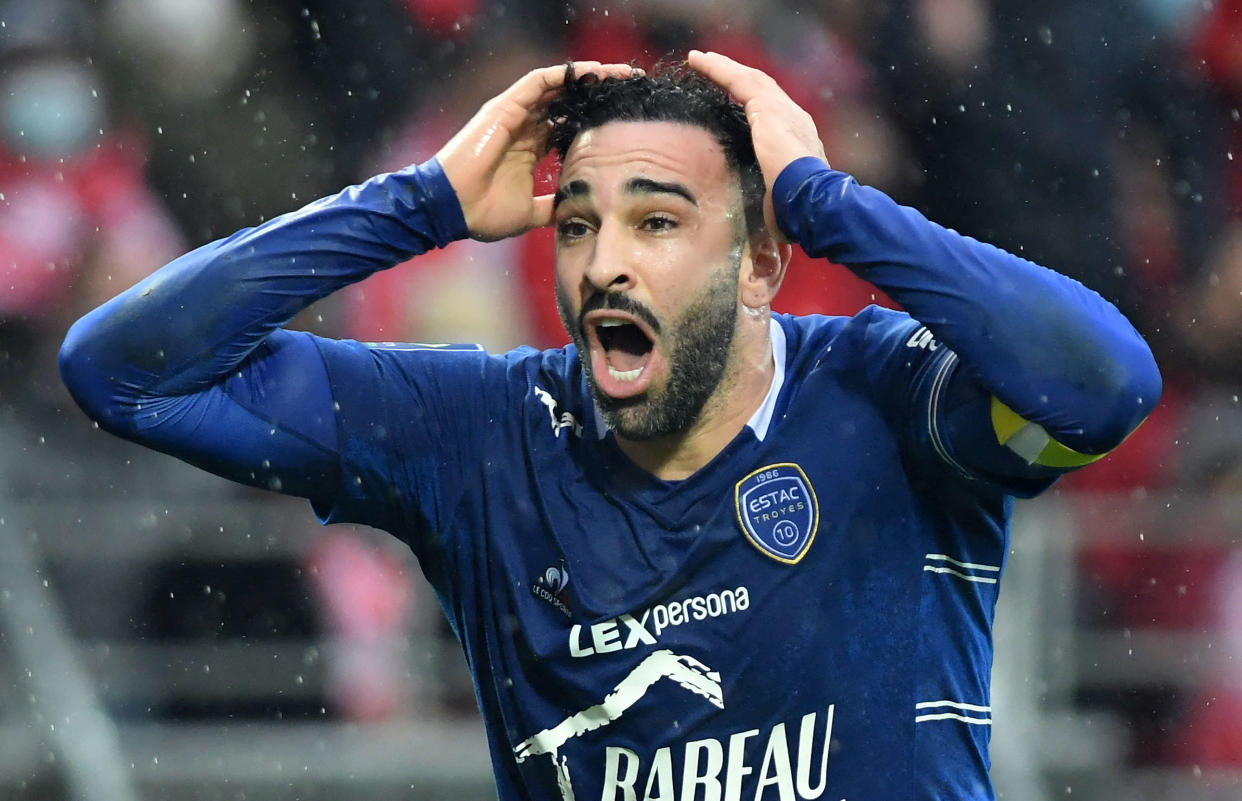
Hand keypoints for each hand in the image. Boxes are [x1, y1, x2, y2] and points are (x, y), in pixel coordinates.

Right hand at [435, 61, 639, 241]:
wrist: (451, 209)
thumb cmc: (481, 213)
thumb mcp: (530, 213)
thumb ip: (552, 206)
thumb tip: (575, 212)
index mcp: (530, 148)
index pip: (570, 125)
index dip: (597, 120)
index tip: (628, 121)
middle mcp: (524, 127)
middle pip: (569, 101)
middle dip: (601, 93)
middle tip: (634, 89)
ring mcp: (514, 115)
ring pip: (558, 86)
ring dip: (590, 77)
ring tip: (622, 74)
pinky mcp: (505, 107)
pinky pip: (539, 81)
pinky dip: (565, 74)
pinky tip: (593, 71)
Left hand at [686, 50, 826, 238]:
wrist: (813, 202)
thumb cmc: (797, 215)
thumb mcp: (776, 205)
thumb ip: (765, 205)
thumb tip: (756, 239)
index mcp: (797, 140)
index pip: (771, 114)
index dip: (750, 103)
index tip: (731, 98)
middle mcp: (794, 118)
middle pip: (761, 89)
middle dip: (736, 77)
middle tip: (712, 68)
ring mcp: (784, 111)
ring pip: (749, 79)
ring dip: (723, 67)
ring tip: (700, 60)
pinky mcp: (768, 109)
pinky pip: (738, 80)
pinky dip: (717, 69)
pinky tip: (698, 62)